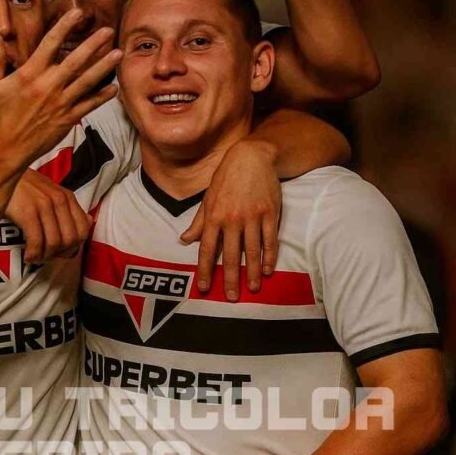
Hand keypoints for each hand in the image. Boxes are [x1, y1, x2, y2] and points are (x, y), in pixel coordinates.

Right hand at [0, 9, 120, 168]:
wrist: (7, 148)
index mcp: (30, 74)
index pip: (50, 43)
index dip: (65, 26)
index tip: (76, 13)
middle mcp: (48, 86)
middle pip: (75, 60)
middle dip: (93, 44)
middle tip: (107, 30)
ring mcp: (60, 103)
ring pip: (87, 81)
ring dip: (104, 66)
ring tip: (118, 53)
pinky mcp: (68, 118)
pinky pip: (89, 104)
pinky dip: (103, 96)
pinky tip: (113, 87)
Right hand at [7, 170, 90, 262]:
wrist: (0, 171)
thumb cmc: (23, 186)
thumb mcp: (50, 192)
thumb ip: (70, 207)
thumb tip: (90, 222)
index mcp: (67, 196)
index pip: (83, 230)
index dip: (74, 246)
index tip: (59, 252)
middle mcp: (59, 200)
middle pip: (70, 239)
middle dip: (58, 253)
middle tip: (45, 256)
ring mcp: (44, 205)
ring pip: (54, 243)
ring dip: (44, 256)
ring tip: (35, 257)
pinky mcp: (28, 211)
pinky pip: (37, 242)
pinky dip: (33, 254)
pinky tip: (28, 256)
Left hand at [181, 140, 279, 297]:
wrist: (252, 157)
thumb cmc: (226, 178)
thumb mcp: (208, 198)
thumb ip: (198, 222)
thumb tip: (184, 240)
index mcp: (213, 216)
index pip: (207, 249)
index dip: (205, 270)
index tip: (203, 287)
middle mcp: (232, 219)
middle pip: (231, 254)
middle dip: (230, 278)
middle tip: (231, 297)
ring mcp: (252, 217)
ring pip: (253, 250)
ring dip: (252, 272)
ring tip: (253, 288)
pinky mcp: (270, 213)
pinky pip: (270, 239)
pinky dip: (270, 256)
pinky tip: (268, 269)